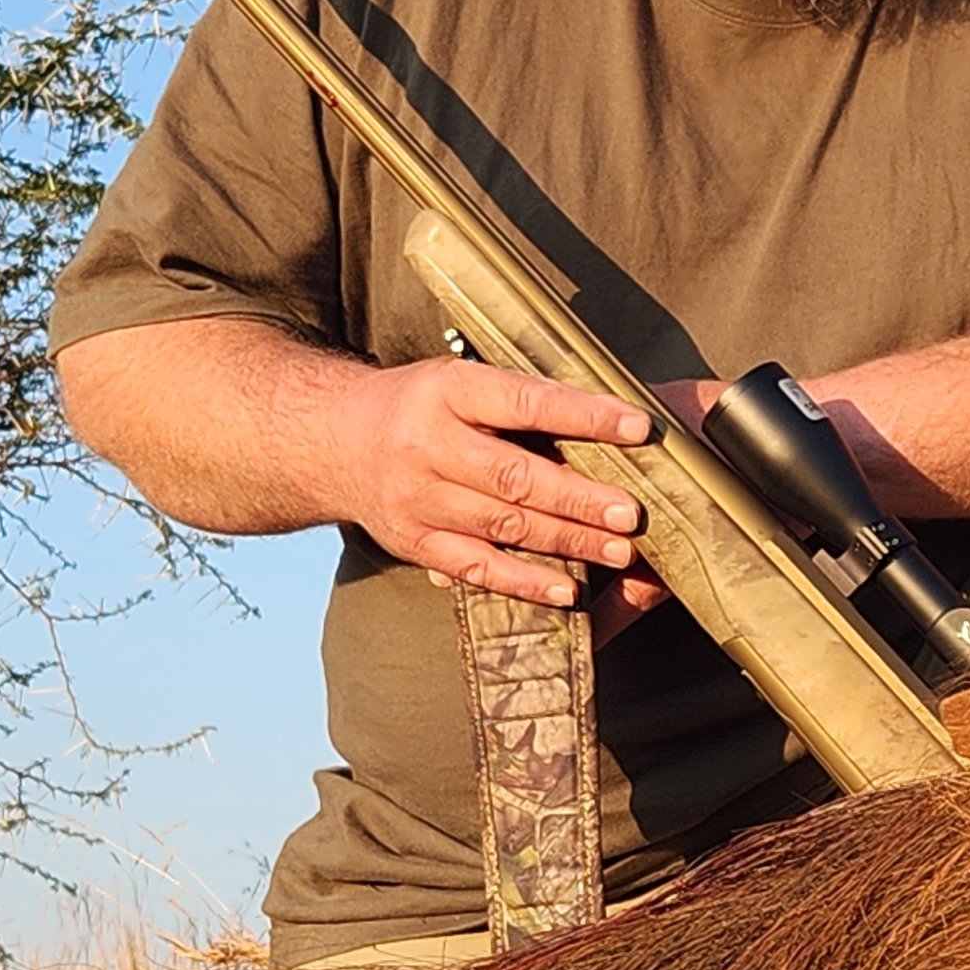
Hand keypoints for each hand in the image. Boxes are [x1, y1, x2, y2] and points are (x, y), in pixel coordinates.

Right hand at [321, 355, 650, 606]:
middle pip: (515, 476)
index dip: (584, 416)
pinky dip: (524, 581)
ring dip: (566, 541)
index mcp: (448, 391)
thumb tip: (611, 419)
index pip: (526, 403)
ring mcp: (417, 499)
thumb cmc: (419, 406)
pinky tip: (568, 589)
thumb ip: (521, 400)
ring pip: (502, 525)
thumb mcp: (460, 381)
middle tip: (632, 514)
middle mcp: (427, 445)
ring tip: (619, 550)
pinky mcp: (414, 542)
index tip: (638, 428)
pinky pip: (476, 568)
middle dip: (580, 498)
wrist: (331, 440)